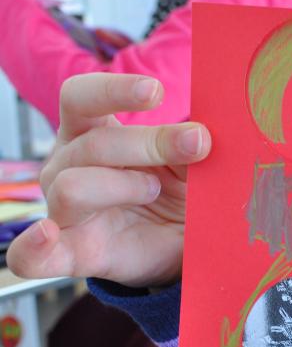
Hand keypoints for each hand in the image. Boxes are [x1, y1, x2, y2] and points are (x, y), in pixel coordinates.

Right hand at [8, 73, 210, 286]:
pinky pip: (33, 256)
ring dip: (123, 186)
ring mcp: (64, 211)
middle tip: (196, 145)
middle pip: (92, 144)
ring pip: (72, 187)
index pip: (79, 97)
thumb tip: (205, 133)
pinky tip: (48, 235)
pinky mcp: (73, 254)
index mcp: (90, 131)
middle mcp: (67, 166)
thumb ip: (191, 143)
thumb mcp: (190, 161)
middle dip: (149, 143)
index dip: (113, 90)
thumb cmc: (178, 188)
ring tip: (154, 192)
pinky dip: (34, 247)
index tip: (156, 92)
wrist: (181, 242)